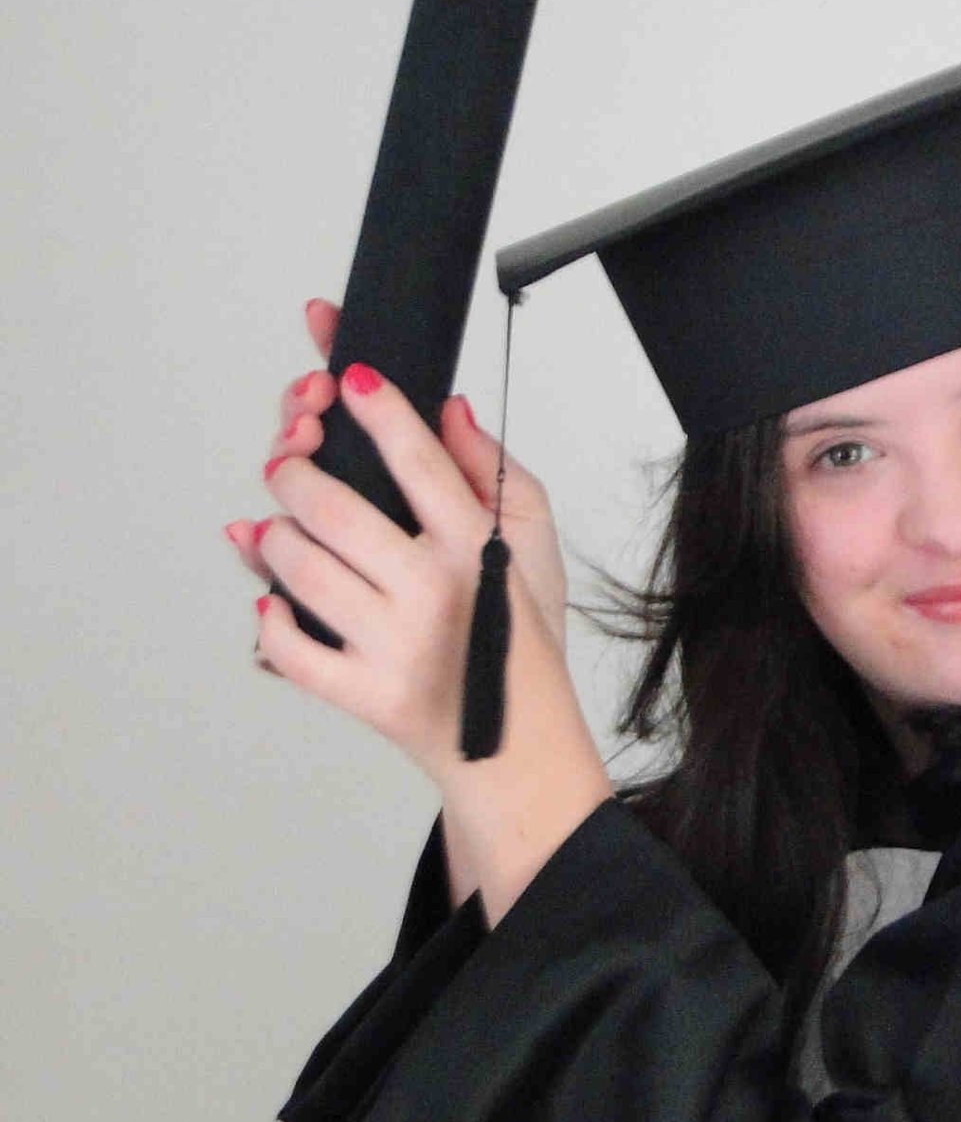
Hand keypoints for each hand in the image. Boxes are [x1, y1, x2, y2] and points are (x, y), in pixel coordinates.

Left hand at [227, 299, 574, 787]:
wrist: (520, 745)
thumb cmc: (520, 639)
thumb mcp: (531, 548)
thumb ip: (493, 474)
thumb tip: (450, 411)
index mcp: (475, 547)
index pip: (419, 461)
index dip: (378, 410)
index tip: (348, 376)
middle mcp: (434, 593)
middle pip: (332, 507)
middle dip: (292, 468)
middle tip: (287, 462)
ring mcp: (395, 646)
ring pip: (299, 568)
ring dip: (272, 537)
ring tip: (278, 531)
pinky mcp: (365, 695)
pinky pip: (290, 649)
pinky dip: (268, 619)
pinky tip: (272, 600)